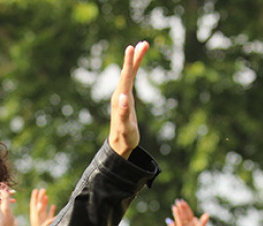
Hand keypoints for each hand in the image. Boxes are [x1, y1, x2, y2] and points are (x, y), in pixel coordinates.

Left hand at [29, 188, 56, 225]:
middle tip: (42, 189)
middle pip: (38, 207)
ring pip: (43, 211)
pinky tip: (53, 205)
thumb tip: (52, 214)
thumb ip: (47, 222)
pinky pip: (49, 216)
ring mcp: (42, 223)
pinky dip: (50, 211)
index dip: (35, 198)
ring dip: (45, 203)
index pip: (34, 206)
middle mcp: (38, 220)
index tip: (36, 190)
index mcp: (35, 220)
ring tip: (46, 196)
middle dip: (40, 198)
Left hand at [108, 41, 148, 156]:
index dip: (129, 62)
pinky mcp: (126, 98)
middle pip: (128, 72)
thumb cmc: (124, 137)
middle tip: (144, 43)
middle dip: (135, 57)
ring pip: (129, 74)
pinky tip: (136, 66)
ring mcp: (122, 95)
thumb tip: (124, 96)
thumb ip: (124, 112)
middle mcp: (120, 94)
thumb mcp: (126, 127)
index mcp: (120, 98)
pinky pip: (130, 80)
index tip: (131, 47)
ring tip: (143, 46)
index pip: (126, 76)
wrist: (119, 145)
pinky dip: (134, 70)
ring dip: (135, 60)